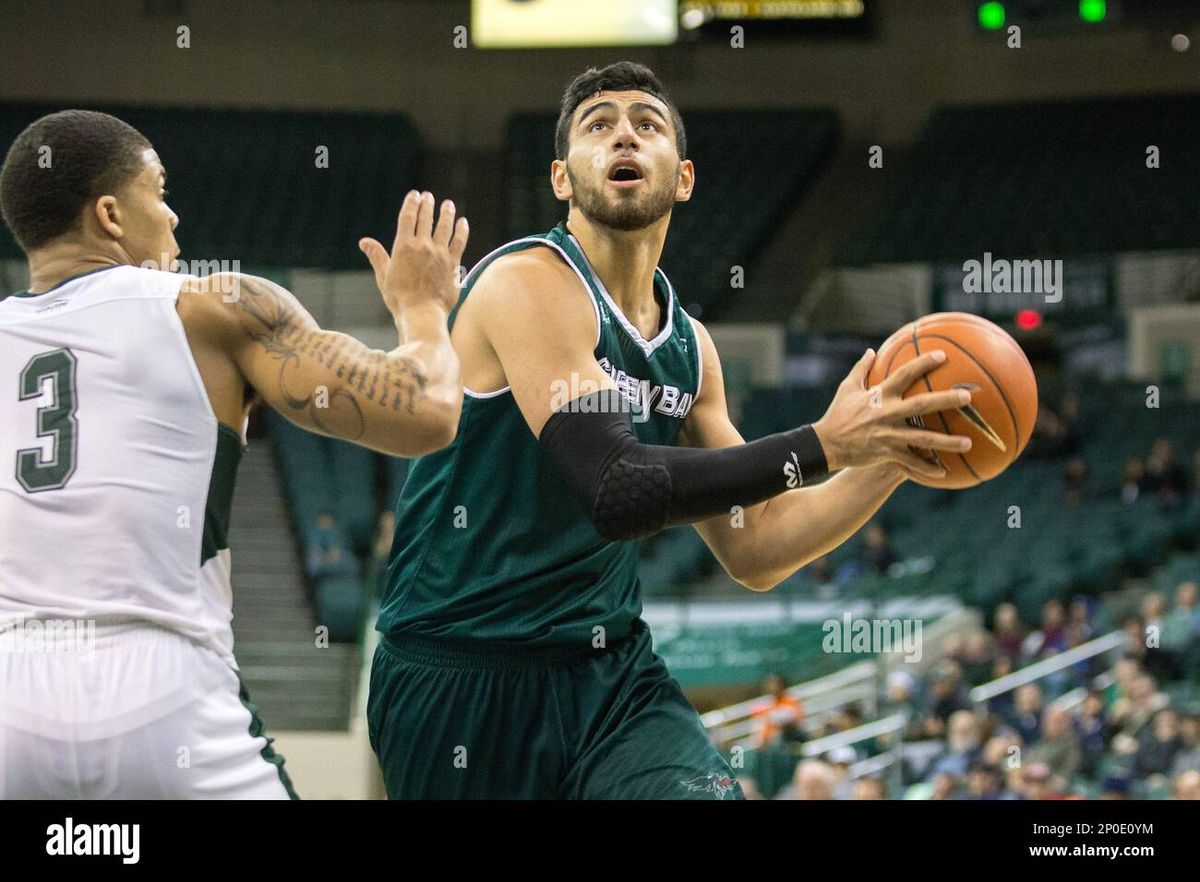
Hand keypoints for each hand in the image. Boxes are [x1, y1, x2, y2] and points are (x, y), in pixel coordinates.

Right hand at [359, 190, 468, 315]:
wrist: (423, 314)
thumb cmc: (400, 298)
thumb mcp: (384, 276)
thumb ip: (377, 256)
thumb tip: (364, 241)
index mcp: (403, 247)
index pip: (408, 218)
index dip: (411, 204)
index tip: (415, 195)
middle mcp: (423, 246)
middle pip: (426, 219)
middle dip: (427, 205)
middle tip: (429, 196)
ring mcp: (440, 254)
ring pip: (444, 227)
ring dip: (446, 214)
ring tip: (448, 204)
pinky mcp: (453, 264)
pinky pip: (459, 242)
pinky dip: (461, 231)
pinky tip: (463, 223)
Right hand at [812, 348, 972, 481]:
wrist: (826, 444)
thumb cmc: (837, 414)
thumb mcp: (847, 388)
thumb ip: (861, 369)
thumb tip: (871, 351)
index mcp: (879, 395)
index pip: (904, 374)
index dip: (923, 363)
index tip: (943, 356)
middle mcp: (887, 414)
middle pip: (921, 405)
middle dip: (945, 400)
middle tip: (968, 397)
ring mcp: (889, 435)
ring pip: (923, 438)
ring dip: (947, 441)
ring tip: (969, 442)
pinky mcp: (887, 453)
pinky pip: (911, 462)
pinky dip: (927, 468)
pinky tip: (944, 472)